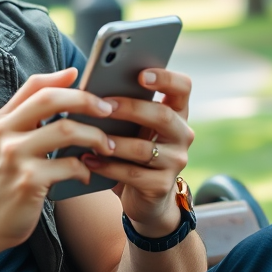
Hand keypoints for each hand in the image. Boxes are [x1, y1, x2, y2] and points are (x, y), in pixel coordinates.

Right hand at [0, 68, 117, 258]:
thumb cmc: (1, 184)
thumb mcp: (4, 146)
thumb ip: (26, 121)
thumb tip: (59, 95)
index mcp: (0, 121)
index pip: (32, 86)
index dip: (59, 76)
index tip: (82, 74)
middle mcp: (4, 133)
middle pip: (50, 99)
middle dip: (85, 100)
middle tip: (108, 110)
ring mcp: (15, 156)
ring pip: (66, 130)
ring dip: (94, 136)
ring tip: (106, 146)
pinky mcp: (28, 182)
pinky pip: (69, 165)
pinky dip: (85, 169)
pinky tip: (88, 175)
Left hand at [80, 68, 194, 236]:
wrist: (141, 196)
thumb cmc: (129, 150)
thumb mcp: (130, 126)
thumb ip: (121, 106)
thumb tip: (91, 90)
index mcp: (176, 112)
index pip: (182, 87)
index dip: (165, 78)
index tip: (141, 75)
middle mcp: (182, 134)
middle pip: (162, 115)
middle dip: (130, 108)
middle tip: (104, 106)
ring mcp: (176, 161)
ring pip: (145, 148)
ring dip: (115, 142)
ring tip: (91, 137)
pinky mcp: (162, 186)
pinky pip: (134, 174)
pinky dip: (108, 167)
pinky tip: (89, 161)